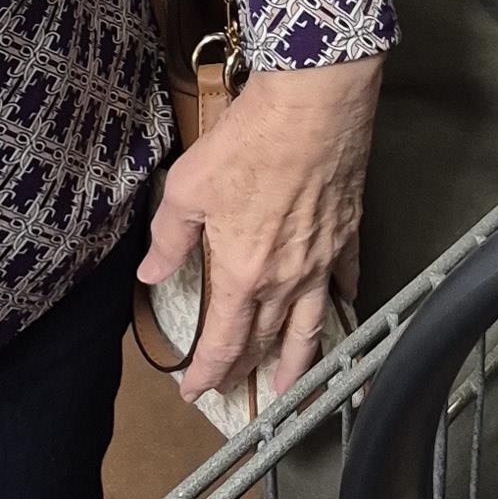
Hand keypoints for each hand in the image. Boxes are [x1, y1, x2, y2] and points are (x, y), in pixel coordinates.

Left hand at [140, 54, 381, 403]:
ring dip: (299, 362)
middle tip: (234, 391)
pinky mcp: (346, 232)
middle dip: (246, 370)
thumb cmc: (249, 143)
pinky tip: (340, 303)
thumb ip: (169, 240)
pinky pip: (345, 276)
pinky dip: (341, 297)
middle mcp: (286, 279)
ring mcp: (322, 259)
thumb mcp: (188, 189)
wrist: (312, 107)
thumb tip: (152, 274)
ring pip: (311, 326)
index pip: (225, 342)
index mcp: (243, 274)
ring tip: (292, 387)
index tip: (195, 391)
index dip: (208, 372)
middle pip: (266, 340)